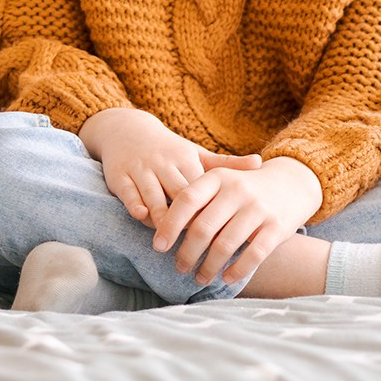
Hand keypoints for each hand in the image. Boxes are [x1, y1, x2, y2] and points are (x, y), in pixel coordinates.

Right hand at [79, 107, 261, 227]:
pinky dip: (136, 204)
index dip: (211, 213)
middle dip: (188, 222)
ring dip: (162, 219)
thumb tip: (261, 163)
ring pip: (154, 196)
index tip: (223, 237)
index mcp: (186, 159)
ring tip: (170, 244)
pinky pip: (128, 192)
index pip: (203, 191)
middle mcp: (163, 164)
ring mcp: (141, 169)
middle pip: (180, 196)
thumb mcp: (196, 153)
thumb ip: (227, 163)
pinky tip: (143, 219)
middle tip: (198, 250)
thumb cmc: (169, 150)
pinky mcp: (120, 175)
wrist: (127, 130)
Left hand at [154, 157, 322, 287]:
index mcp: (218, 177)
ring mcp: (258, 209)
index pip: (187, 200)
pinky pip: (253, 255)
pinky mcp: (277, 227)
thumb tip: (162, 229)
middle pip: (203, 227)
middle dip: (187, 253)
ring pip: (225, 245)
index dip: (169, 224)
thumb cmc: (243, 188)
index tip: (158, 246)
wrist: (291, 183)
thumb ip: (197, 199)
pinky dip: (236, 270)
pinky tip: (225, 278)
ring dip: (208, 267)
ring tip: (199, 277)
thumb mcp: (221, 183)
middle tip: (179, 267)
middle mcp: (237, 190)